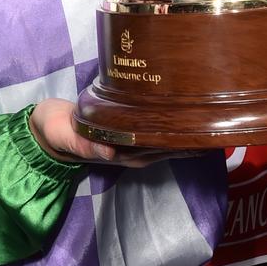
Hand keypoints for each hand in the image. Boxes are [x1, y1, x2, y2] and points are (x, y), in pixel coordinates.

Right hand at [29, 99, 197, 167]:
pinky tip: (181, 112)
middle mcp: (130, 149)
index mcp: (121, 153)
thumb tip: (108, 153)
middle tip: (216, 124)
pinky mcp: (124, 126)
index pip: (158, 152)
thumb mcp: (68, 138)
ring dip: (184, 131)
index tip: (204, 138)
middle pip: (167, 146)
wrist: (49, 126)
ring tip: (208, 118)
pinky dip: (168, 121)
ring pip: (163, 138)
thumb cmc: (59, 132)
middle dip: (190, 138)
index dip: (181, 147)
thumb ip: (86, 144)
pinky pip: (152, 126)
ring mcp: (129, 140)